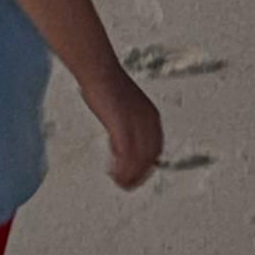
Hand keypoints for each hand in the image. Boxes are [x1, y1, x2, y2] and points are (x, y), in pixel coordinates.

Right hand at [93, 73, 163, 189]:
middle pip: (150, 158)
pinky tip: (114, 174)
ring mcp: (137, 124)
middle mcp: (149, 122)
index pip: (156, 149)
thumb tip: (119, 145)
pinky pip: (126, 156)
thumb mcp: (123, 108)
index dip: (147, 165)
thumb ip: (126, 126)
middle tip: (127, 184)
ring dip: (130, 175)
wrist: (98, 70)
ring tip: (119, 182)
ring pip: (139, 161)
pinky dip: (121, 169)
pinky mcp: (123, 127)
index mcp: (152, 117)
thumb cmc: (106, 85)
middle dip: (139, 174)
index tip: (137, 174)